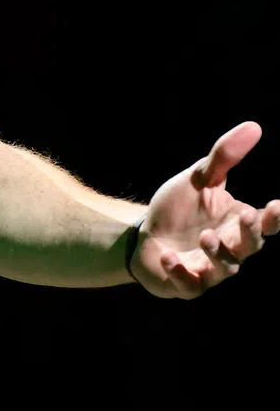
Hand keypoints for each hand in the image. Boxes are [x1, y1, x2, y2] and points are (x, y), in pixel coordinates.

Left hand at [131, 121, 279, 298]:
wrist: (143, 235)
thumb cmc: (179, 209)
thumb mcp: (199, 179)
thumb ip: (224, 157)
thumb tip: (254, 126)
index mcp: (237, 224)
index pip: (266, 224)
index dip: (275, 218)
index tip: (278, 205)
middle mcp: (230, 249)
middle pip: (250, 246)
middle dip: (251, 233)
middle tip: (248, 215)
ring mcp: (209, 269)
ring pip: (224, 268)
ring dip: (217, 253)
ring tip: (205, 236)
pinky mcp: (184, 282)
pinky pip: (188, 284)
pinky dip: (181, 272)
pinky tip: (169, 257)